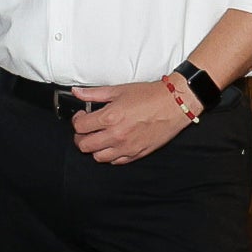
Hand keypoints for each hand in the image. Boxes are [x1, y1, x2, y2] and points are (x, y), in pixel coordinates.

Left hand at [68, 80, 193, 165]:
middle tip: (85, 129)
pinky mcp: (136, 154)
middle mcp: (116, 135)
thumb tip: (77, 93)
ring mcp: (126, 147)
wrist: (174, 104)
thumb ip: (94, 93)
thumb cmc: (150, 96)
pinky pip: (116, 162)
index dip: (77, 120)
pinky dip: (110, 155)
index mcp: (110, 117)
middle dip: (80, 137)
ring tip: (99, 137)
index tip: (82, 116)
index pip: (80, 127)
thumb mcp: (119, 90)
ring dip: (94, 148)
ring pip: (98, 157)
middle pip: (84, 145)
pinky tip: (113, 144)